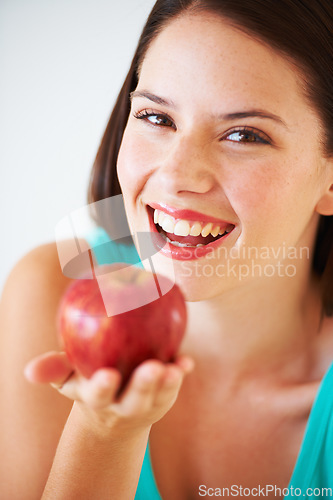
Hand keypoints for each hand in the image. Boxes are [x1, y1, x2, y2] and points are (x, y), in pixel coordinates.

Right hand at [24, 351, 193, 430]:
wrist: (112, 412)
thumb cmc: (86, 382)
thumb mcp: (68, 378)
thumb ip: (53, 370)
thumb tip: (30, 370)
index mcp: (97, 398)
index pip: (98, 395)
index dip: (102, 387)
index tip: (108, 375)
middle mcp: (123, 405)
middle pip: (134, 400)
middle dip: (143, 387)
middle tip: (153, 368)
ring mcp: (147, 403)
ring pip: (158, 396)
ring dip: (168, 384)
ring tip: (175, 368)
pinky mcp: (164, 398)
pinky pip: (174, 387)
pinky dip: (180, 374)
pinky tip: (186, 362)